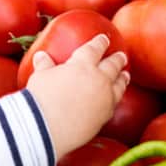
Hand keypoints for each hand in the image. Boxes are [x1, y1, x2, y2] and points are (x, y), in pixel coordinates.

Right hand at [25, 34, 128, 159]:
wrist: (47, 127)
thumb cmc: (41, 98)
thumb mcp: (40, 77)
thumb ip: (44, 65)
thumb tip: (41, 56)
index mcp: (82, 64)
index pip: (95, 48)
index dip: (100, 42)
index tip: (104, 39)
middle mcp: (99, 79)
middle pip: (113, 65)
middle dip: (117, 59)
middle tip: (122, 55)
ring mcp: (105, 98)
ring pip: (119, 85)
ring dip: (122, 78)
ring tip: (125, 75)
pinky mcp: (105, 116)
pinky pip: (114, 104)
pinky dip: (116, 98)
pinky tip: (114, 99)